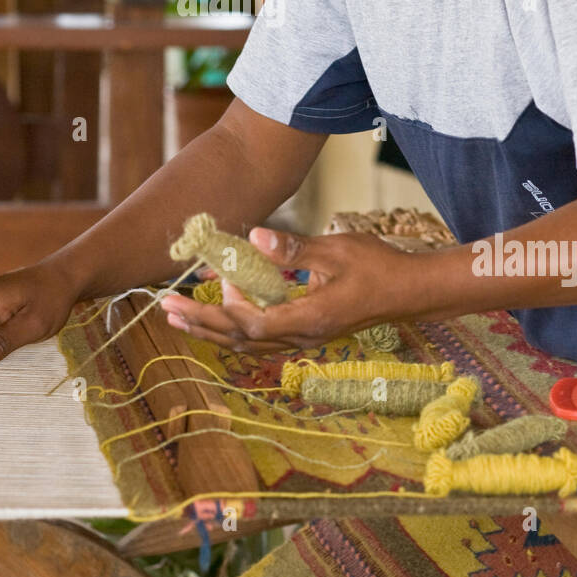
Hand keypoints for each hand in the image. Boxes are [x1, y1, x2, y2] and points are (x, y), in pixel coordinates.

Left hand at [159, 226, 426, 354]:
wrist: (410, 292)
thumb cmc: (377, 268)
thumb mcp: (335, 250)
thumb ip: (292, 248)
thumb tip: (252, 235)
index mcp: (307, 319)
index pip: (248, 325)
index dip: (216, 312)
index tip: (192, 293)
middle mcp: (302, 336)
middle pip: (240, 338)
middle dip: (201, 324)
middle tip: (166, 308)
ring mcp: (305, 337)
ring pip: (249, 341)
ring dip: (213, 328)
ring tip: (182, 317)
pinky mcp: (308, 331)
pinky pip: (263, 335)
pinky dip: (237, 325)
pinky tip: (223, 313)